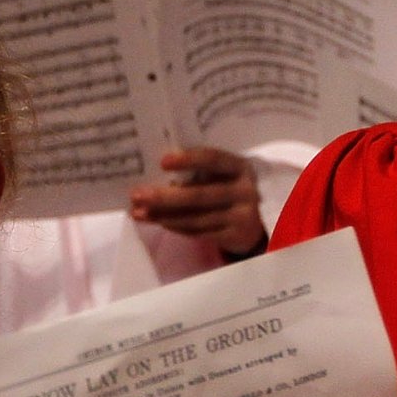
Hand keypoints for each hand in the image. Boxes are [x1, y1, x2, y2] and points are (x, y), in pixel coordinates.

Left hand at [130, 147, 264, 254]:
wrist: (259, 222)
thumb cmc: (229, 188)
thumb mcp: (224, 175)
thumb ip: (200, 172)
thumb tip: (154, 174)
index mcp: (240, 167)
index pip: (214, 159)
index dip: (188, 160)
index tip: (162, 161)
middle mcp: (244, 191)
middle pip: (199, 195)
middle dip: (164, 196)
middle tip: (137, 194)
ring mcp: (242, 216)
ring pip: (195, 218)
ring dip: (163, 216)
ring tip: (139, 212)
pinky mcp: (234, 236)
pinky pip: (199, 232)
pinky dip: (176, 227)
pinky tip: (159, 222)